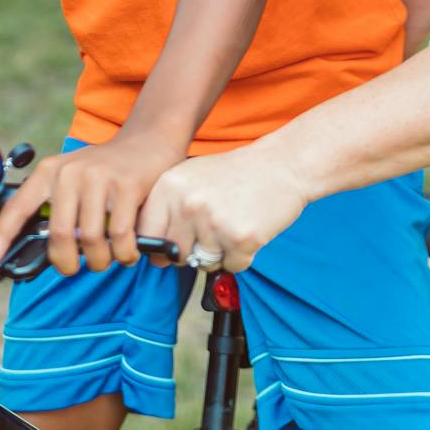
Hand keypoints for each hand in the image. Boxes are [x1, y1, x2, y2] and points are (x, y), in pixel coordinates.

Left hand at [0, 131, 185, 275]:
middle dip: (66, 263)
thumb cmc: (106, 171)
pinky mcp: (126, 186)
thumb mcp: (73, 179)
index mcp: (49, 171)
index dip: (1, 237)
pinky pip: (119, 237)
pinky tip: (127, 252)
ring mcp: (99, 178)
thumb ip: (55, 207)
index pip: (18, 208)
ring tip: (106, 258)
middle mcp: (70, 172)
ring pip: (90, 240)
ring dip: (99, 261)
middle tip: (75, 268)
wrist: (146, 142)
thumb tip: (39, 251)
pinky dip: (123, 254)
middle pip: (59, 235)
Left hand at [137, 144, 308, 273]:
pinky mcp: (240, 238)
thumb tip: (155, 258)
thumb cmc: (236, 174)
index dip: (160, 245)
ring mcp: (214, 221)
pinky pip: (232, 266)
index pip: (146, 234)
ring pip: (204, 263)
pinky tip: (249, 229)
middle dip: (193, 251)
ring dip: (220, 253)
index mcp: (169, 186)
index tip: (175, 241)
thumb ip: (168, 212)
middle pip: (176, 254)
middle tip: (215, 227)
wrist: (282, 164)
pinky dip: (242, 256)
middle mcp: (188, 204)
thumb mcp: (192, 178)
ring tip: (234, 223)